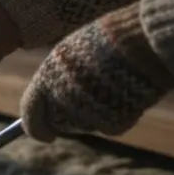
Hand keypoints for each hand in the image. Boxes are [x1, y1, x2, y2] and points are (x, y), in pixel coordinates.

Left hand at [20, 2, 173, 141]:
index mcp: (45, 79)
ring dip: (94, 112)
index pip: (30, 112)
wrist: (144, 40)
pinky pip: (112, 126)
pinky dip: (120, 114)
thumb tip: (49, 97)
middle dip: (69, 118)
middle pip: (60, 122)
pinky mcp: (112, 123)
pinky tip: (128, 92)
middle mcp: (61, 100)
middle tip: (90, 97)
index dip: (35, 127)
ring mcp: (86, 113)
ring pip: (86, 124)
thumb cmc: (107, 38)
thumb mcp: (71, 52)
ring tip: (112, 83)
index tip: (45, 135)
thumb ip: (56, 77)